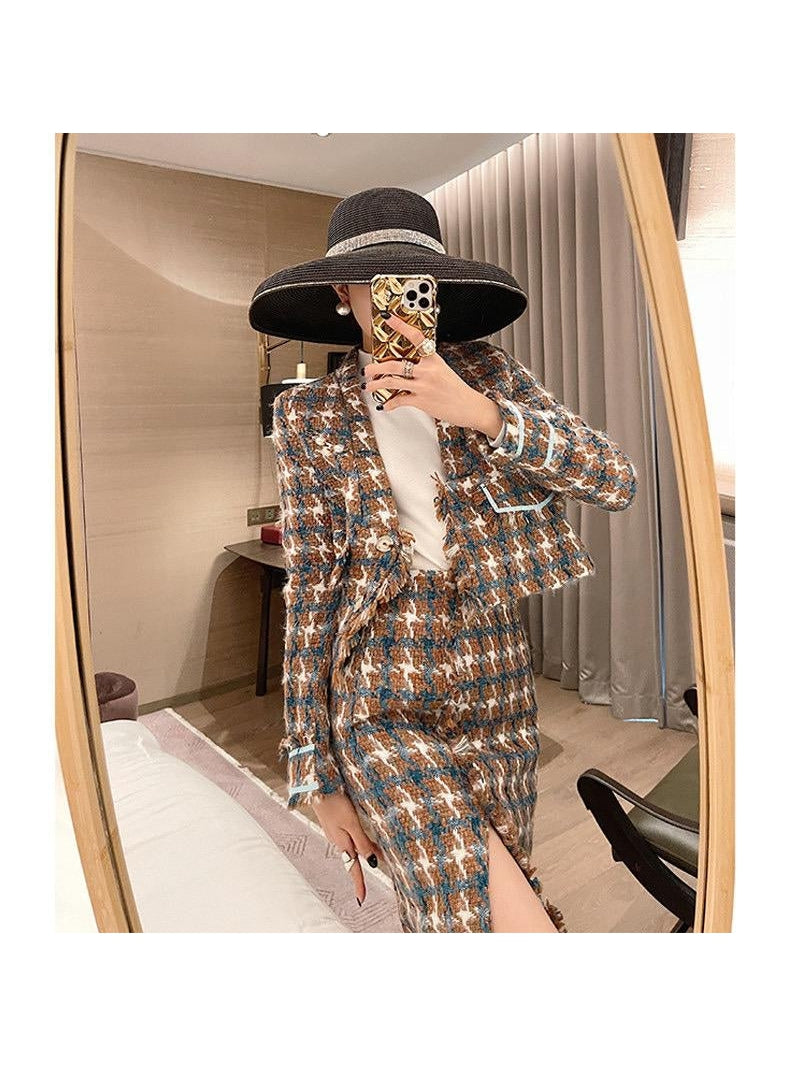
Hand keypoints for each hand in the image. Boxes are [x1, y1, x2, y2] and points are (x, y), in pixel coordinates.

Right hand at [312, 791, 384, 905]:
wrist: (316, 785)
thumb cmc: (334, 802)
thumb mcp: (351, 822)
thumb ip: (362, 841)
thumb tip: (372, 863)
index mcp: (342, 842)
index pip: (353, 868)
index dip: (359, 883)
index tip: (361, 899)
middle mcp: (338, 840)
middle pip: (354, 857)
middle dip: (364, 867)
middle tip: (377, 872)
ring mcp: (335, 831)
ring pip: (353, 846)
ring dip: (364, 851)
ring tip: (379, 854)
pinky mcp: (335, 822)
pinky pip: (350, 836)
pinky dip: (360, 840)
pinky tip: (364, 836)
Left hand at [363, 312, 502, 436]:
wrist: (469, 406)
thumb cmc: (456, 389)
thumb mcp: (443, 370)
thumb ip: (426, 365)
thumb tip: (409, 363)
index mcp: (433, 359)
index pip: (416, 338)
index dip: (401, 326)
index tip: (389, 319)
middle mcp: (427, 371)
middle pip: (395, 365)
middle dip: (376, 367)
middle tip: (367, 369)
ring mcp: (423, 386)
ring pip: (392, 382)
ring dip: (377, 384)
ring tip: (369, 385)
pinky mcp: (421, 401)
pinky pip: (399, 401)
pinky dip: (389, 404)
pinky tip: (384, 405)